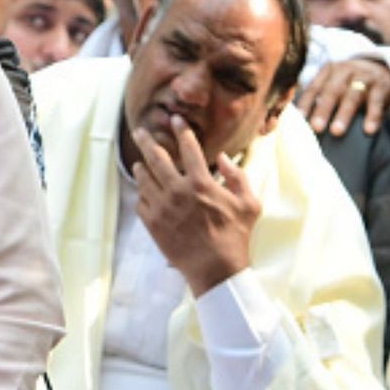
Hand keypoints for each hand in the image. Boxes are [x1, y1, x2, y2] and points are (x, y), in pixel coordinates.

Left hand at [131, 116, 260, 296]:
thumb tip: (223, 157)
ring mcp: (162, 207)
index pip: (188, 148)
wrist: (215, 269)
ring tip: (140, 162)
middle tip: (141, 130)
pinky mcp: (152, 223)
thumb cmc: (235, 237)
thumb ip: (238, 177)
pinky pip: (140, 200)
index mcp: (201, 184)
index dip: (181, 131)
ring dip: (141, 166)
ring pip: (143, 178)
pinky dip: (141, 192)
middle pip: (156, 157)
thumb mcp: (249, 204)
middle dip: (147, 140)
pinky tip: (144, 190)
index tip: (175, 119)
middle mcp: (177, 191)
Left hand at [296, 58, 389, 135]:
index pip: (314, 88)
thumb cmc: (350, 83)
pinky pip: (377, 103)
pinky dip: (373, 117)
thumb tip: (302, 122)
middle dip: (323, 110)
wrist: (382, 68)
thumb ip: (321, 97)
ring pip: (352, 96)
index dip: (305, 104)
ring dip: (344, 114)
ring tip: (336, 132)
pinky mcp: (381, 87)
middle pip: (332, 91)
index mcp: (329, 71)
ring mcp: (364, 78)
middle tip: (316, 128)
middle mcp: (345, 72)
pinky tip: (369, 130)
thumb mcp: (335, 83)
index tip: (297, 120)